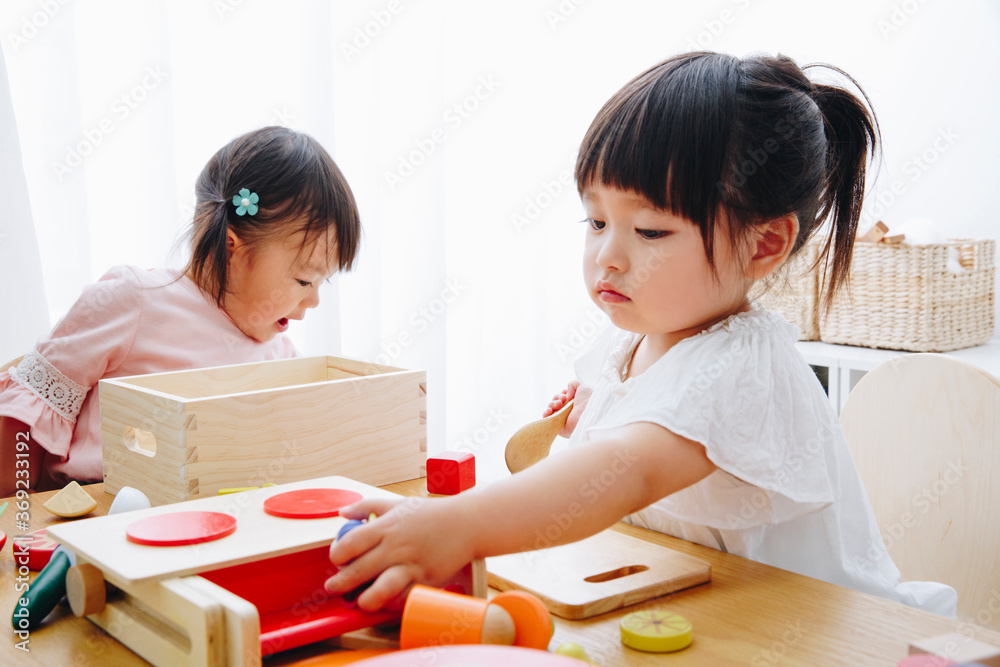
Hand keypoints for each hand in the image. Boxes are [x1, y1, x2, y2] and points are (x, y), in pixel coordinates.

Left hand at [325, 495, 475, 611]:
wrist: (467, 523)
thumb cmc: (431, 513)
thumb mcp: (398, 503)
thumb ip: (367, 506)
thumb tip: (342, 513)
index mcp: (386, 527)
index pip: (350, 543)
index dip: (336, 555)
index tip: (338, 560)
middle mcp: (396, 547)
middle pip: (358, 570)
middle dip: (340, 584)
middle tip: (334, 588)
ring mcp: (412, 565)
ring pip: (380, 590)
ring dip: (365, 600)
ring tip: (361, 601)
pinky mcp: (427, 580)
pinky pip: (404, 599)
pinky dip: (392, 604)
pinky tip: (386, 601)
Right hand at [542, 381, 591, 437]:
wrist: (591, 412)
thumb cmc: (590, 399)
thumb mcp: (583, 384)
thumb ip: (573, 383)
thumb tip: (566, 392)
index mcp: (575, 403)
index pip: (562, 398)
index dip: (561, 394)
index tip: (565, 393)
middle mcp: (569, 411)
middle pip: (555, 403)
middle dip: (557, 398)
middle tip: (563, 398)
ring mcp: (563, 419)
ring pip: (551, 410)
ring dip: (552, 404)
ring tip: (559, 404)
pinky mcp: (559, 428)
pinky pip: (547, 420)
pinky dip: (546, 414)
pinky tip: (550, 410)